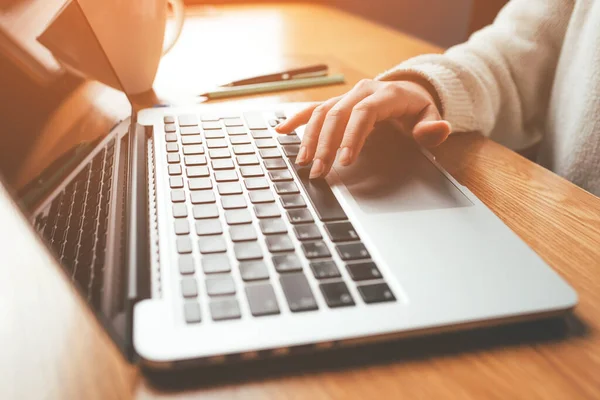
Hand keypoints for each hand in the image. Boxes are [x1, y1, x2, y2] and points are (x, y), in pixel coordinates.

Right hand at [275, 79, 451, 178]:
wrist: (408, 90)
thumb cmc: (417, 109)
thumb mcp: (430, 117)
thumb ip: (433, 127)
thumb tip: (439, 130)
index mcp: (386, 94)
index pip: (364, 113)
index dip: (352, 136)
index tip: (344, 161)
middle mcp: (362, 91)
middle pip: (337, 114)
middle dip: (325, 144)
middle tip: (319, 171)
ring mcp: (346, 95)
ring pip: (322, 112)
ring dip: (309, 138)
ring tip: (303, 162)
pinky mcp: (336, 102)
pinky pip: (313, 109)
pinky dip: (296, 120)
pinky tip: (280, 131)